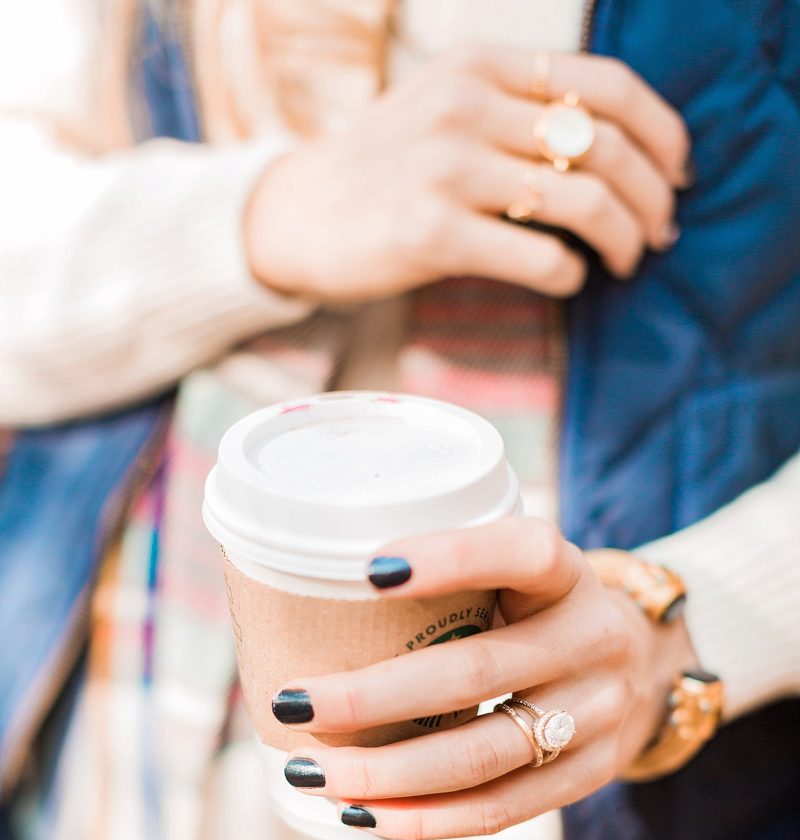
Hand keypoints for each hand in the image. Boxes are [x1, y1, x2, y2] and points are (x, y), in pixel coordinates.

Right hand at [245, 45, 689, 303]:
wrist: (296, 215)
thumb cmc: (385, 170)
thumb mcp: (444, 108)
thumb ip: (517, 110)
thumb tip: (615, 147)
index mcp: (479, 65)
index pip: (606, 82)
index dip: (661, 130)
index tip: (677, 172)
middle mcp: (466, 105)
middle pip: (606, 144)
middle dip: (653, 196)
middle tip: (660, 231)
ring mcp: (447, 168)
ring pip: (583, 201)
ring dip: (623, 239)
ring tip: (625, 260)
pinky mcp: (432, 232)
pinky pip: (540, 257)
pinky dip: (569, 274)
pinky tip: (566, 279)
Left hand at [275, 519, 698, 839]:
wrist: (646, 665)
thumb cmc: (541, 609)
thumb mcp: (521, 572)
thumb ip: (452, 578)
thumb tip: (307, 589)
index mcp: (569, 574)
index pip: (522, 553)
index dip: (452, 557)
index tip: (367, 570)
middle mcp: (593, 640)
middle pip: (476, 674)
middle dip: (370, 698)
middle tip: (289, 702)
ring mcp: (599, 715)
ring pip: (481, 756)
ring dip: (383, 773)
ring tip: (305, 771)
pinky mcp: (589, 775)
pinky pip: (500, 809)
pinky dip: (423, 819)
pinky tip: (361, 815)